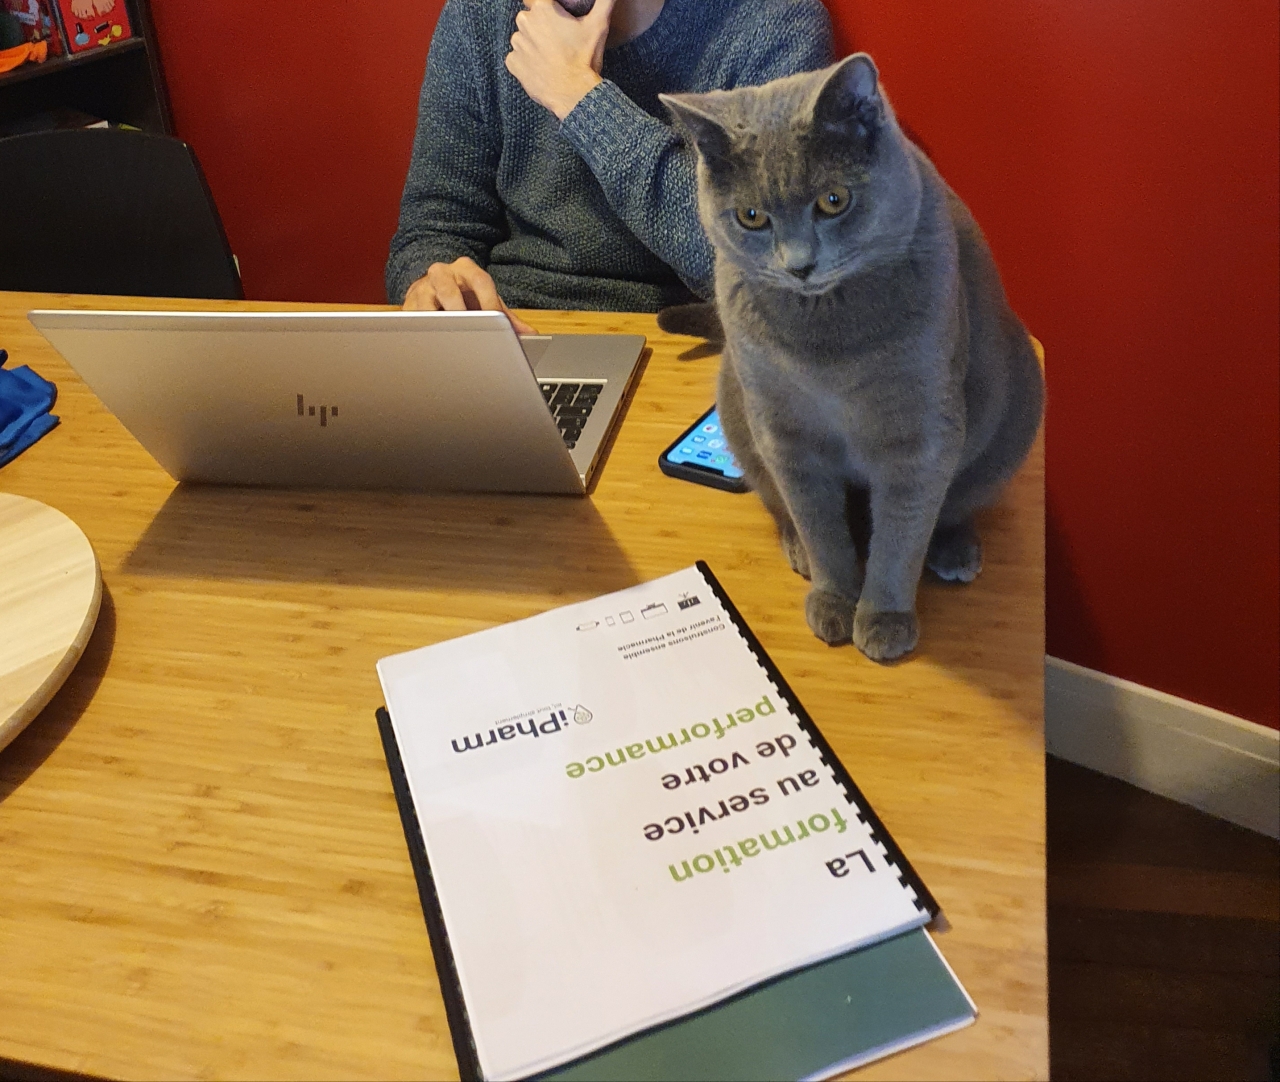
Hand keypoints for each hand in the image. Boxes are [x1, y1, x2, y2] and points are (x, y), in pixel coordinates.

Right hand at [403, 257, 536, 334]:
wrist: (431, 286)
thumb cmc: (464, 296)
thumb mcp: (486, 301)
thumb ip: (507, 318)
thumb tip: (529, 335)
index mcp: (466, 269)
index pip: (480, 281)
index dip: (488, 301)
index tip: (496, 321)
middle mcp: (442, 273)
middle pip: (448, 288)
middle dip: (458, 310)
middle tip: (467, 330)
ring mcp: (423, 287)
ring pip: (425, 302)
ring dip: (435, 321)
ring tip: (444, 338)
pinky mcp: (408, 303)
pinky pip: (411, 318)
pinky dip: (420, 332)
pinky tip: (428, 342)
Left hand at [505, 0, 615, 120]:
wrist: (574, 94)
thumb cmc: (584, 58)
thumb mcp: (598, 24)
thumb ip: (605, 1)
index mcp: (542, 8)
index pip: (540, 1)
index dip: (551, 11)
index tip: (560, 22)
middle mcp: (524, 22)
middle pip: (531, 18)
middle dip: (542, 27)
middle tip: (560, 41)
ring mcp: (517, 44)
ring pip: (523, 37)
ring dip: (534, 44)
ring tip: (552, 56)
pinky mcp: (512, 63)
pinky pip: (517, 57)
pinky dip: (527, 62)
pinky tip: (542, 67)